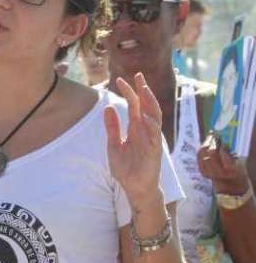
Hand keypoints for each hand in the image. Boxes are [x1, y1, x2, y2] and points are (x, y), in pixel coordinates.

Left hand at [105, 73, 163, 205]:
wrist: (134, 187)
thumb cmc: (126, 168)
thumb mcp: (114, 145)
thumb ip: (112, 127)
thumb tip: (108, 108)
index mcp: (136, 128)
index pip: (135, 105)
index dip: (129, 92)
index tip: (120, 80)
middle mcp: (145, 131)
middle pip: (147, 106)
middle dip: (143, 90)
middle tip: (138, 75)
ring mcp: (152, 139)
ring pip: (155, 116)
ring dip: (150, 103)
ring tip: (144, 89)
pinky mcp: (154, 151)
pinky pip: (155, 136)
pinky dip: (151, 126)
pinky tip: (145, 117)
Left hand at [198, 132, 252, 195]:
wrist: (229, 184)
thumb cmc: (237, 170)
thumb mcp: (239, 162)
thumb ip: (231, 153)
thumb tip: (222, 140)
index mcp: (230, 170)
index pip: (223, 155)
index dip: (222, 146)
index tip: (223, 140)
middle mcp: (218, 172)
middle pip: (211, 153)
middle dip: (212, 142)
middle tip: (215, 134)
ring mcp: (208, 172)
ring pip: (202, 153)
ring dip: (206, 143)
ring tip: (210, 137)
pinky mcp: (202, 171)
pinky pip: (199, 156)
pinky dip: (202, 149)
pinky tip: (206, 144)